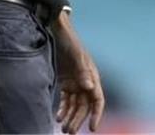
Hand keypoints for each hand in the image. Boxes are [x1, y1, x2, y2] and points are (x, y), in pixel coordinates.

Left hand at [52, 14, 104, 132]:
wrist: (56, 29)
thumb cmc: (68, 40)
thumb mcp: (75, 54)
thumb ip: (82, 70)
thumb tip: (89, 87)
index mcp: (92, 75)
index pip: (97, 99)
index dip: (96, 114)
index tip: (92, 128)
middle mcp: (85, 80)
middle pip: (85, 105)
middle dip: (79, 120)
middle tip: (69, 132)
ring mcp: (75, 81)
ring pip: (75, 105)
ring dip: (71, 117)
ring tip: (64, 129)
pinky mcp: (65, 80)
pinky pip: (66, 99)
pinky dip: (63, 109)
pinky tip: (58, 117)